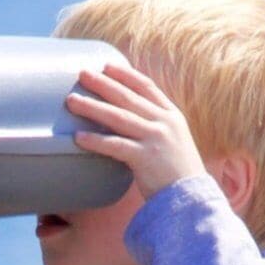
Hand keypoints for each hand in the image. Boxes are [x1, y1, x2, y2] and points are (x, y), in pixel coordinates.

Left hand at [65, 61, 207, 200]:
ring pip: (119, 117)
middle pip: (128, 97)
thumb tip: (128, 121)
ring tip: (71, 101)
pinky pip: (115, 146)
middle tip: (82, 73)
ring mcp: (156, 139)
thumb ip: (155, 128)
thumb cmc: (177, 174)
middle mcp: (165, 123)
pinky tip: (77, 138)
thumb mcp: (173, 143)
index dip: (125, 75)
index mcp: (172, 116)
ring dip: (93, 107)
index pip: (146, 87)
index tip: (107, 65)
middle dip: (103, 84)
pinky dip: (95, 141)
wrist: (192, 199)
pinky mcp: (146, 158)